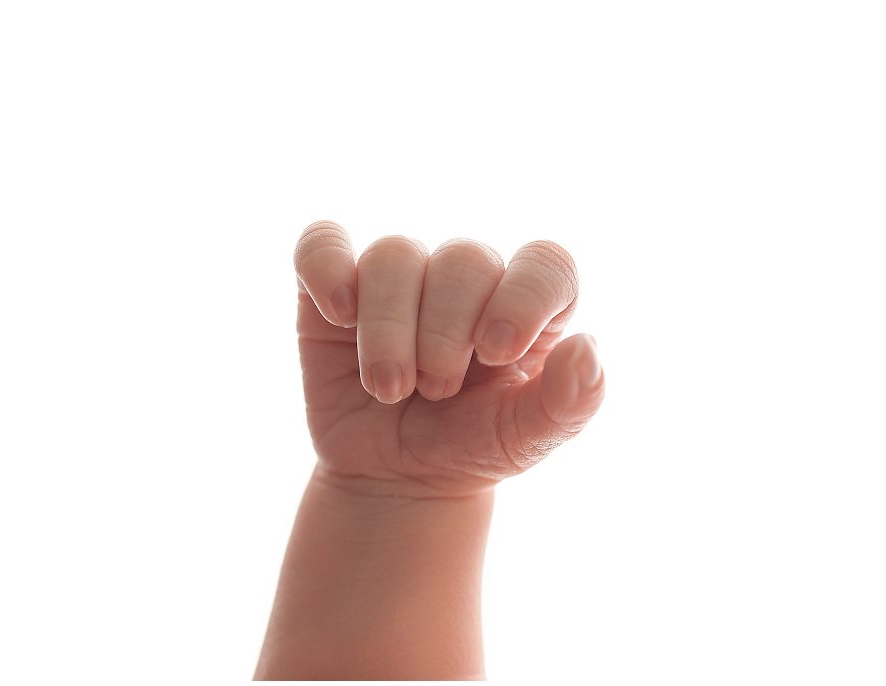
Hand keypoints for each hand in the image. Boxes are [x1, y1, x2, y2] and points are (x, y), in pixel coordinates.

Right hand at [294, 220, 604, 496]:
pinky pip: (323, 244)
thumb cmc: (467, 446)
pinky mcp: (334, 285)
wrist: (392, 475)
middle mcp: (465, 279)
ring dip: (390, 329)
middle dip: (445, 335)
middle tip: (438, 391)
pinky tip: (339, 313)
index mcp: (526, 303)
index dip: (525, 296)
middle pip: (464, 259)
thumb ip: (567, 403)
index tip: (496, 353)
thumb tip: (588, 350)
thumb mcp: (523, 439)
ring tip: (390, 388)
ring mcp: (399, 277)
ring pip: (395, 255)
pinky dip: (325, 269)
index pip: (545, 262)